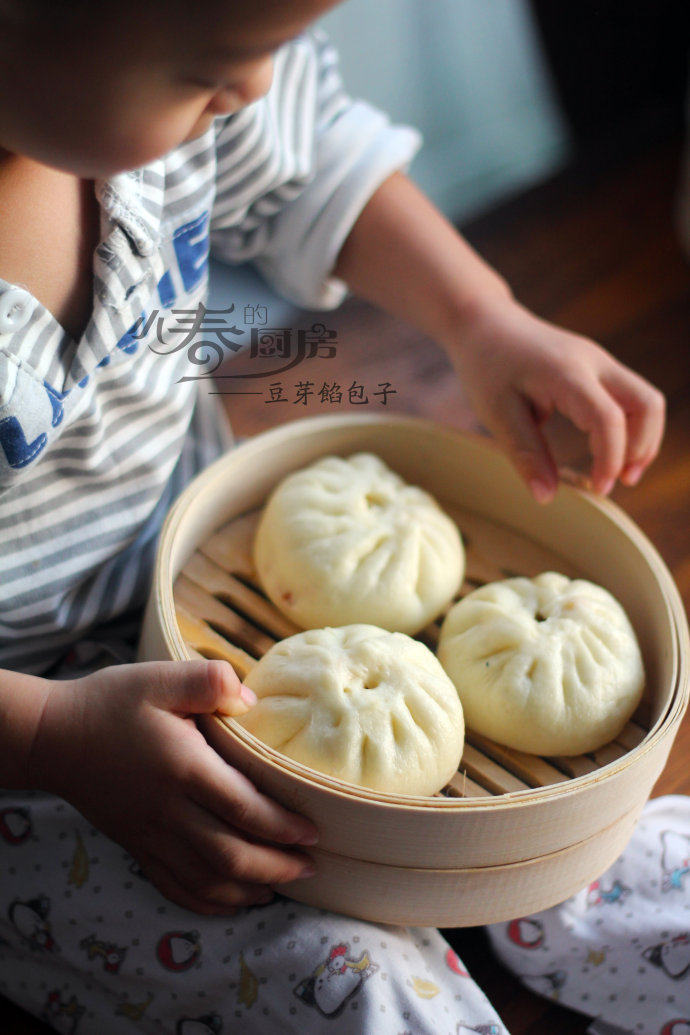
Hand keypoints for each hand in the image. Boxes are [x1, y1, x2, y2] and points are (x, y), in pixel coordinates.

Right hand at [28, 660, 317, 913]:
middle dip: (275, 867)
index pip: (242, 807)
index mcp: (182, 767)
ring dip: (247, 889)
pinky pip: (174, 886)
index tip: (312, 832)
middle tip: (310, 867)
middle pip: (230, 855)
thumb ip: (208, 681)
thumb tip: (249, 698)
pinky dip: (207, 901)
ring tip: (280, 887)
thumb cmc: (111, 703)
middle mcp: (168, 810)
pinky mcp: (136, 844)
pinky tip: (230, 901)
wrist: (52, 736)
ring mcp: (149, 834)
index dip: (281, 826)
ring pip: (205, 879)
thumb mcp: (160, 677)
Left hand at [447, 297, 664, 501]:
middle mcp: (594, 362)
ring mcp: (600, 362)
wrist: (486, 323)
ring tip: (616, 472)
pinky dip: (629, 428)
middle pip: (647, 404)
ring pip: (646, 401)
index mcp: (566, 373)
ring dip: (641, 439)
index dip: (611, 458)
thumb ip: (525, 454)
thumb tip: (546, 496)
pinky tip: (605, 451)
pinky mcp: (598, 368)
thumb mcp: (497, 414)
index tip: (598, 488)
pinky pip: (630, 398)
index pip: (608, 418)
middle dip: (642, 448)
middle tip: (618, 481)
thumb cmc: (487, 366)